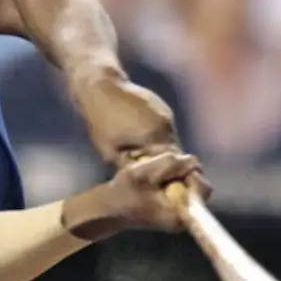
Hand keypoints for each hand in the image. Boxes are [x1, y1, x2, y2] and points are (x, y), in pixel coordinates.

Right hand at [60, 152, 200, 241]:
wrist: (109, 208)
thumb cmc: (123, 191)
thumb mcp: (143, 172)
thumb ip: (168, 164)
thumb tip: (193, 160)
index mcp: (179, 213)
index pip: (203, 189)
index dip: (192, 173)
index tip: (176, 166)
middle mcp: (183, 217)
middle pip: (199, 186)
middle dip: (184, 172)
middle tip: (163, 166)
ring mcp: (179, 214)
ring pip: (190, 185)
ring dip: (177, 173)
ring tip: (157, 171)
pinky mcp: (174, 208)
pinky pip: (182, 188)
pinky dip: (173, 178)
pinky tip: (156, 177)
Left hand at [70, 73, 211, 199]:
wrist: (99, 83)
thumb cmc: (101, 119)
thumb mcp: (111, 153)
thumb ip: (133, 169)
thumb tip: (148, 186)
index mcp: (157, 137)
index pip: (179, 167)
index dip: (181, 183)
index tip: (181, 197)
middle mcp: (167, 126)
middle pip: (178, 157)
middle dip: (172, 171)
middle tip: (162, 186)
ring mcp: (166, 115)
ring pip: (171, 144)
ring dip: (163, 156)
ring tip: (148, 166)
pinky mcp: (161, 109)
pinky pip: (165, 132)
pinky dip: (157, 142)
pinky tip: (141, 145)